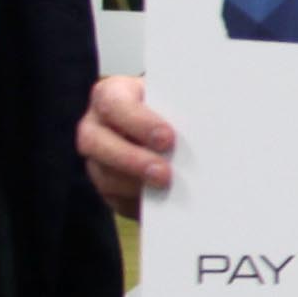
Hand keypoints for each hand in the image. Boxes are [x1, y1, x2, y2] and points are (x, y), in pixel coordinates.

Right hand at [80, 72, 176, 211]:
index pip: (113, 104)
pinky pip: (114, 198)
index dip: (139, 122)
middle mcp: (96, 125)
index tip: (168, 138)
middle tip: (165, 174)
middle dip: (132, 159)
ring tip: (167, 189)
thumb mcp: (173, 103)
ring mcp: (97, 157)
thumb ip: (178, 111)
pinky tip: (161, 201)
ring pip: (104, 175)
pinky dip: (137, 200)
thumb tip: (201, 129)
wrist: (170, 133)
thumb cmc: (172, 110)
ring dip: (136, 184)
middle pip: (96, 142)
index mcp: (112, 95)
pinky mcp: (107, 185)